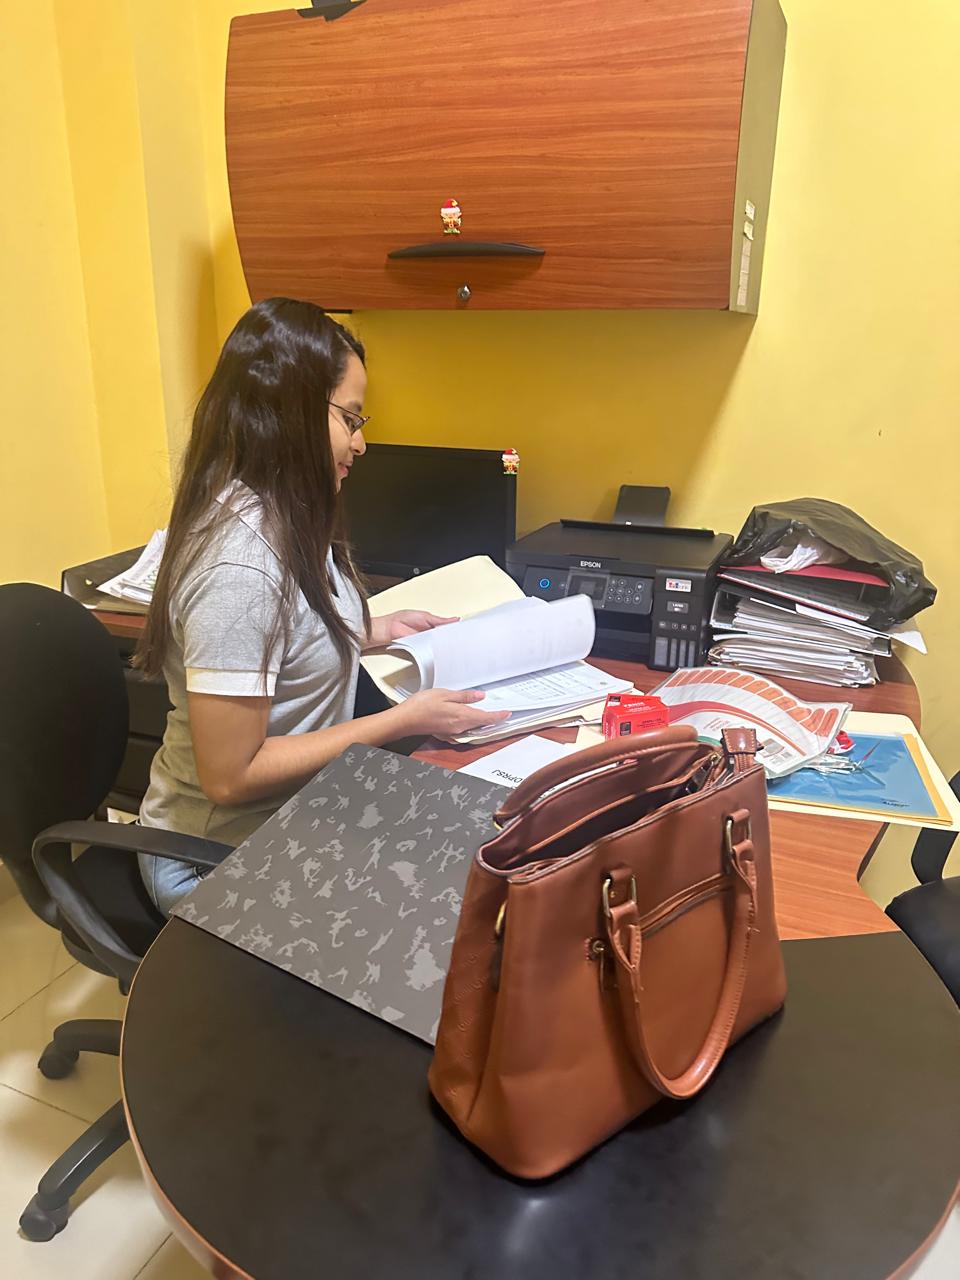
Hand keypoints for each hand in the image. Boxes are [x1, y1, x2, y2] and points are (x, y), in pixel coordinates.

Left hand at [368, 611, 458, 646]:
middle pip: (444, 638)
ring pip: (438, 646)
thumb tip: (454, 619)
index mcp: (431, 625)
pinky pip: (429, 652)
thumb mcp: (425, 616)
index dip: (454, 630)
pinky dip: (434, 652)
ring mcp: (425, 643)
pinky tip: (439, 651)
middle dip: (451, 639)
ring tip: (451, 644)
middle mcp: (429, 634)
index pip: (446, 629)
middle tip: (460, 639)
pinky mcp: (420, 650)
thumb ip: (440, 620)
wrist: (388, 629)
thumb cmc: (401, 619)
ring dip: (443, 646)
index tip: (463, 630)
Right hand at [395, 688, 510, 738]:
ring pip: (473, 726)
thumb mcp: (444, 694)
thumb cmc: (421, 706)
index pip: (486, 718)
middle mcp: (459, 727)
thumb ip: (464, 696)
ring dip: (481, 720)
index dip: (499, 716)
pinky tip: (468, 715)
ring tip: (487, 711)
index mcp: (461, 716)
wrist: (405, 720)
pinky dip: (469, 722)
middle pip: (481, 724)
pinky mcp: (446, 732)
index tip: (508, 713)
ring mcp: (452, 731)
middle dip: (492, 718)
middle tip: (501, 711)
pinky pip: (463, 728)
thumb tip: (480, 696)